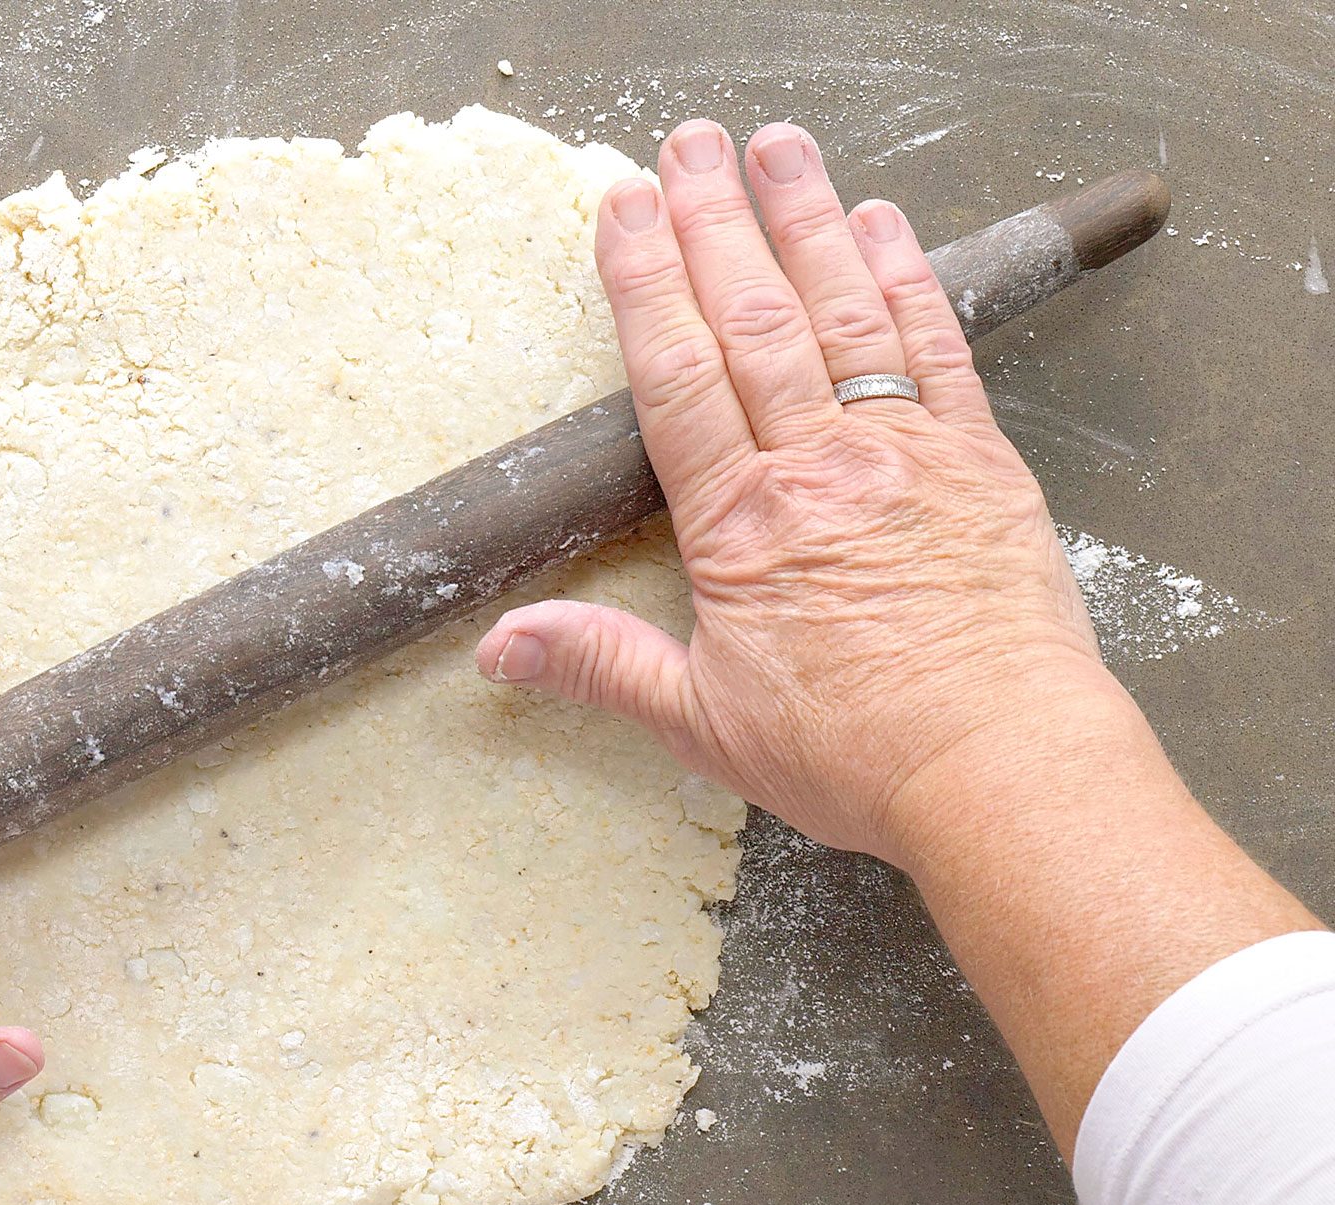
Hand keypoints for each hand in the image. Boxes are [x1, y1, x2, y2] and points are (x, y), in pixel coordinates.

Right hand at [485, 120, 1315, 1147]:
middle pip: (755, 320)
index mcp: (743, 526)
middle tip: (687, 145)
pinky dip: (907, 279)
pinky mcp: (979, 461)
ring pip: (844, 312)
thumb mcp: (702, 722)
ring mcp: (905, 453)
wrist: (1000, 767)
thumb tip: (497, 646)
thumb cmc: (857, 753)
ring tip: (778, 148)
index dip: (645, 286)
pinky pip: (934, 348)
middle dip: (715, 223)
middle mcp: (821, 468)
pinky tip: (884, 225)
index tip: (623, 212)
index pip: (677, 379)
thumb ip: (600, 666)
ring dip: (808, 220)